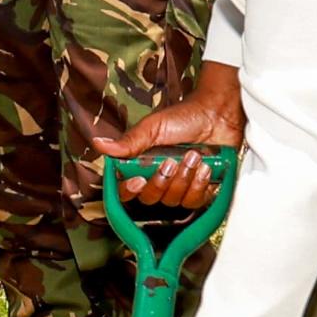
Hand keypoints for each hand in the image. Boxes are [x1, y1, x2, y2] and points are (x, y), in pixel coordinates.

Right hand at [93, 63, 245, 213]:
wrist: (217, 115)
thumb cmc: (184, 118)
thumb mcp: (153, 127)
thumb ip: (129, 142)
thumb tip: (99, 144)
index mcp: (142, 166)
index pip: (126, 191)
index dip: (129, 191)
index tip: (138, 180)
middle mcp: (160, 180)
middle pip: (150, 199)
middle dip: (162, 181)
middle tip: (171, 161)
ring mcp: (181, 187)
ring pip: (174, 201)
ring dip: (185, 179)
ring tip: (194, 156)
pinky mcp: (202, 190)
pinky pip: (196, 200)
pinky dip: (201, 184)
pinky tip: (207, 167)